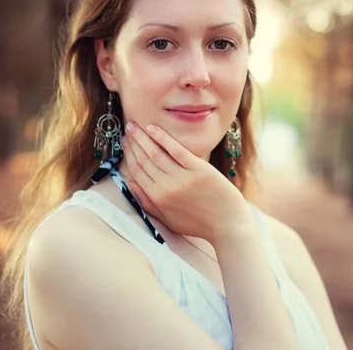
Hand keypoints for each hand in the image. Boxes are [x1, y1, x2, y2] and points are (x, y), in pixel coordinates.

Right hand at [121, 122, 251, 242]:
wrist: (227, 224)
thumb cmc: (198, 224)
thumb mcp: (168, 219)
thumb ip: (147, 203)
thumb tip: (131, 183)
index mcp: (157, 198)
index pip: (137, 172)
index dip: (129, 156)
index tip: (125, 143)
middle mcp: (166, 187)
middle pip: (144, 160)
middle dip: (133, 143)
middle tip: (128, 129)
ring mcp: (183, 177)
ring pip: (156, 153)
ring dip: (143, 137)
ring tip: (136, 126)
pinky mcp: (199, 169)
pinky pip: (176, 150)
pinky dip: (163, 138)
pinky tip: (153, 128)